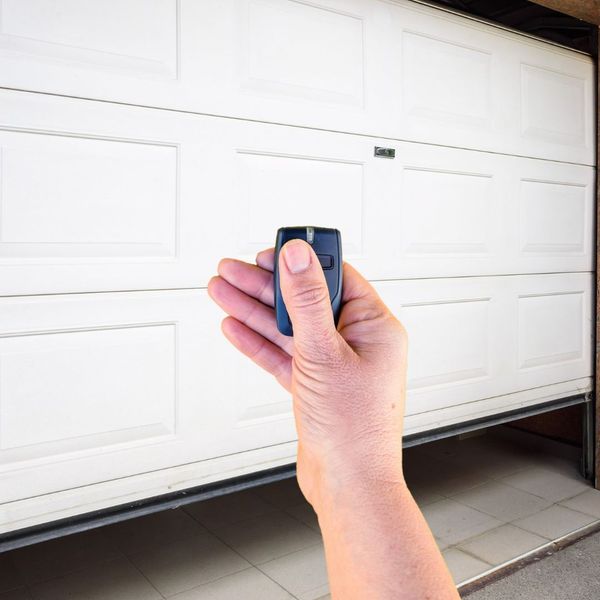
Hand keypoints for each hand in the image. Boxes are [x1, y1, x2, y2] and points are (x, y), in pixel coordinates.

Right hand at [208, 240, 407, 510]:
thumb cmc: (354, 428)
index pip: (335, 279)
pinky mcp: (314, 385)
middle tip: (231, 270)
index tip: (270, 252)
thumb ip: (307, 301)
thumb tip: (297, 255)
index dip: (301, 263)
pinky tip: (236, 327)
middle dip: (265, 287)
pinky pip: (283, 355)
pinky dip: (258, 342)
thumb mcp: (324, 353)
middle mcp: (355, 342)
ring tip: (222, 291)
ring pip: (289, 328)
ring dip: (254, 311)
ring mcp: (333, 364)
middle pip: (305, 302)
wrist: (347, 485)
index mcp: (374, 327)